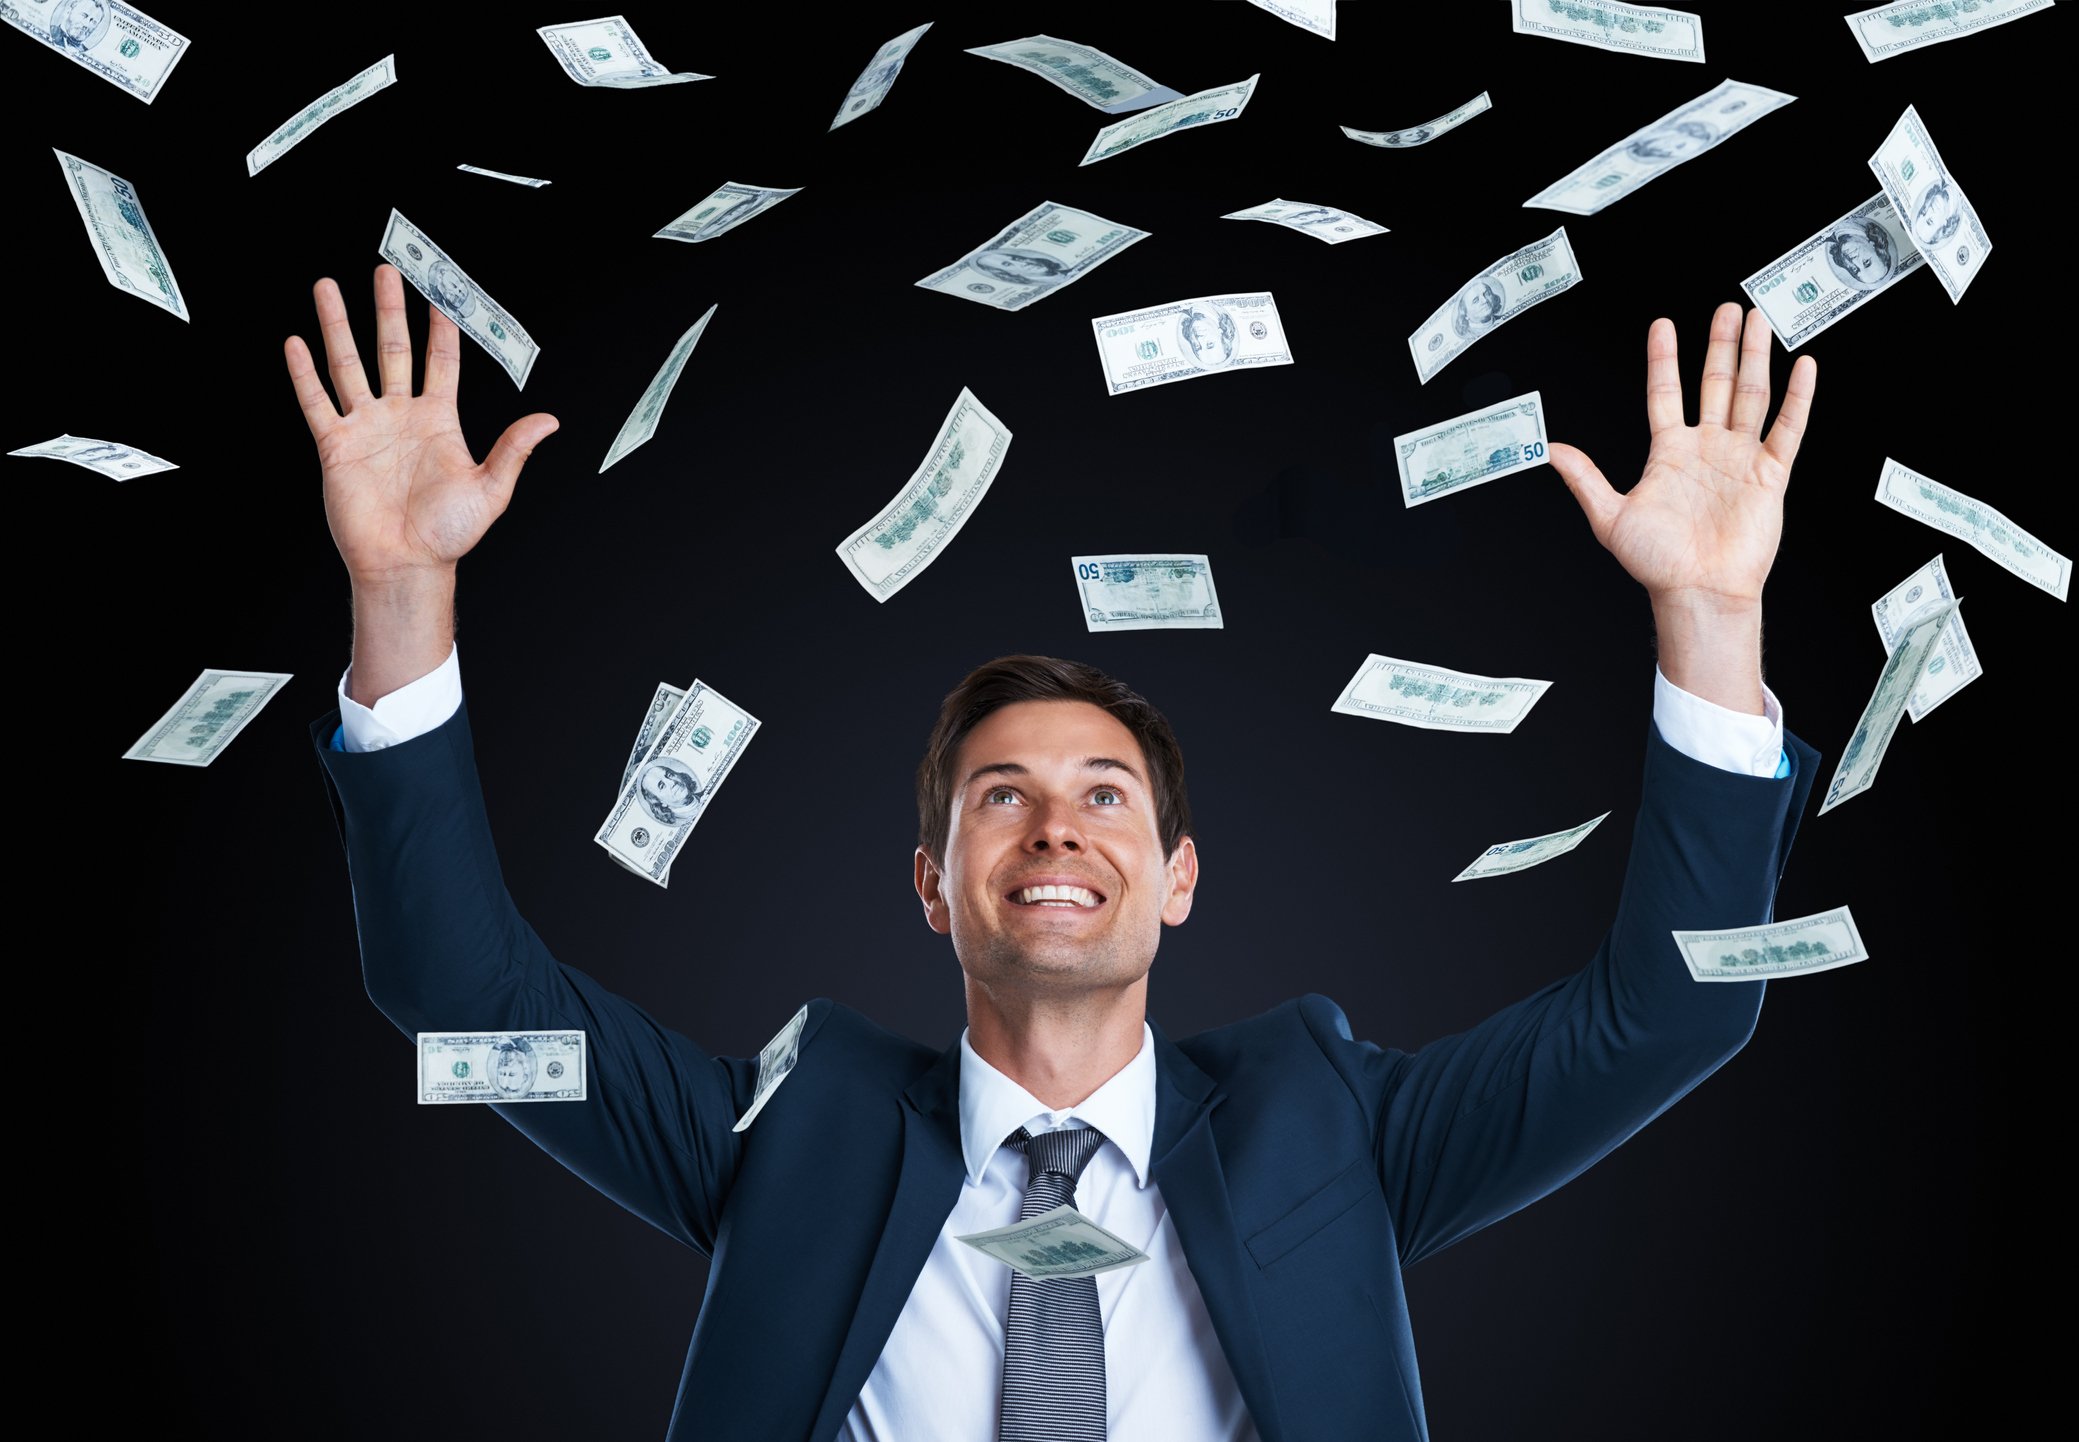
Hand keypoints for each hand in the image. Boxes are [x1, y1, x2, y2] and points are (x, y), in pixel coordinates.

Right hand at [284, 265, 556, 584]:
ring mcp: (367, 428)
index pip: (441, 361)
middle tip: (386, 270)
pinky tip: (296, 343)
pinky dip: (304, 374)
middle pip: (393, 349)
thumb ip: (514, 449)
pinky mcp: (336, 446)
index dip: (442, 328)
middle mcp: (401, 416)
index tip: (442, 294)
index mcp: (439, 421)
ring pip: (348, 364)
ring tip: (328, 287)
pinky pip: (317, 402)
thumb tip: (551, 420)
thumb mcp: (491, 488)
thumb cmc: (449, 534)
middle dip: (388, 310)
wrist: (406, 565)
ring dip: (337, 326)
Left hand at [1548, 304, 1816, 712]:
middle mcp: (1706, 449)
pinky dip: (1797, 398)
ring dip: (1756, 358)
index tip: (1662, 324)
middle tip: (1726, 307)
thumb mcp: (1609, 516)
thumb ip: (1584, 478)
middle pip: (1715, 384)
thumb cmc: (1656, 562)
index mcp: (1669, 453)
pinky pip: (1787, 429)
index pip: (1665, 394)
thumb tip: (1549, 448)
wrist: (1696, 591)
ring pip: (1751, 396)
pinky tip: (1803, 366)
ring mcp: (1740, 458)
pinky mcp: (1770, 474)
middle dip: (1720, 345)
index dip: (1664, 360)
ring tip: (1759, 320)